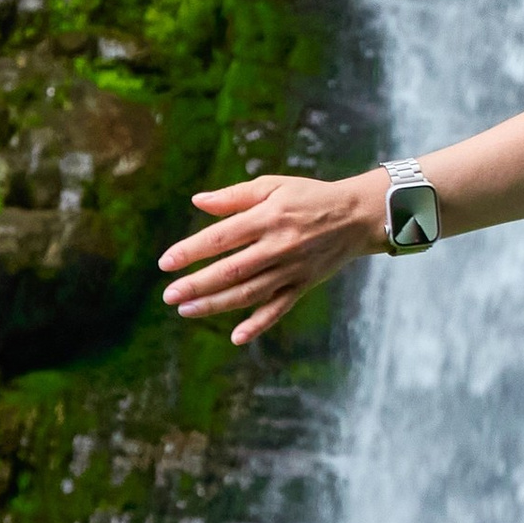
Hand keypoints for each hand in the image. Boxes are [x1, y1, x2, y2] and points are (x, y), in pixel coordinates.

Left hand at [160, 170, 388, 344]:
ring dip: (216, 304)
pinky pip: (279, 308)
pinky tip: (236, 337)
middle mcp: (279, 246)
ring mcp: (292, 269)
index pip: (221, 237)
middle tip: (170, 295)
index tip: (166, 263)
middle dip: (197, 285)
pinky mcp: (303, 285)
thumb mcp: (273, 185)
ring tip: (186, 310)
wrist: (358, 216)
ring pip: (249, 292)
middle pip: (231, 270)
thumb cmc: (309, 197)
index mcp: (268, 217)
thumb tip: (199, 201)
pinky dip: (259, 324)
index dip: (191, 250)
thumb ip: (235, 195)